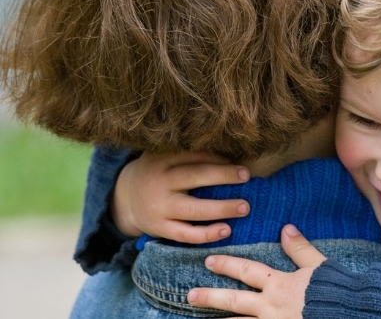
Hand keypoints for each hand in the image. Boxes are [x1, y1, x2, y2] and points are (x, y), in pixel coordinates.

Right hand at [111, 150, 250, 243]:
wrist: (124, 199)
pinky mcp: (159, 228)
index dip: (219, 159)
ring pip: (194, 209)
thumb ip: (189, 155)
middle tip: (247, 176)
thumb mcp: (164, 158)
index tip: (239, 161)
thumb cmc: (157, 174)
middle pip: (195, 177)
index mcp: (162, 160)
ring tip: (245, 207)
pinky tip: (226, 230)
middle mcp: (159, 183)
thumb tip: (231, 155)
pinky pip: (186, 234)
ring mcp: (159, 208)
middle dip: (223, 175)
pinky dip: (207, 234)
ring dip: (222, 209)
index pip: (195, 156)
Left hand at [187, 224, 326, 318]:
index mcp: (279, 284)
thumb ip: (301, 249)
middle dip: (211, 296)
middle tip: (190, 295)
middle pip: (234, 301)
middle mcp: (270, 306)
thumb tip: (285, 228)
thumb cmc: (336, 290)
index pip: (247, 271)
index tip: (209, 260)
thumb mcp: (320, 265)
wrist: (351, 313)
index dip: (227, 264)